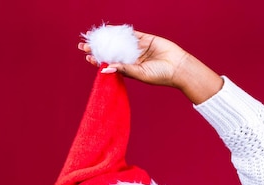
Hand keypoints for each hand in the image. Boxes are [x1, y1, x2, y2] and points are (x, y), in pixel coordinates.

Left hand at [78, 29, 222, 103]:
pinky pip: (131, 34)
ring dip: (107, 39)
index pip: (110, 64)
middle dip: (98, 49)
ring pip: (119, 42)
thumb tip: (104, 68)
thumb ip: (123, 69)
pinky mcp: (145, 40)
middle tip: (84, 45)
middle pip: (112, 52)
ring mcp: (139, 49)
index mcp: (130, 70)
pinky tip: (109, 29)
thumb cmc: (161, 75)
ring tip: (94, 36)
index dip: (98, 61)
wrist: (179, 67)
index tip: (88, 57)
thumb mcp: (140, 74)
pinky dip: (120, 31)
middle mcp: (132, 59)